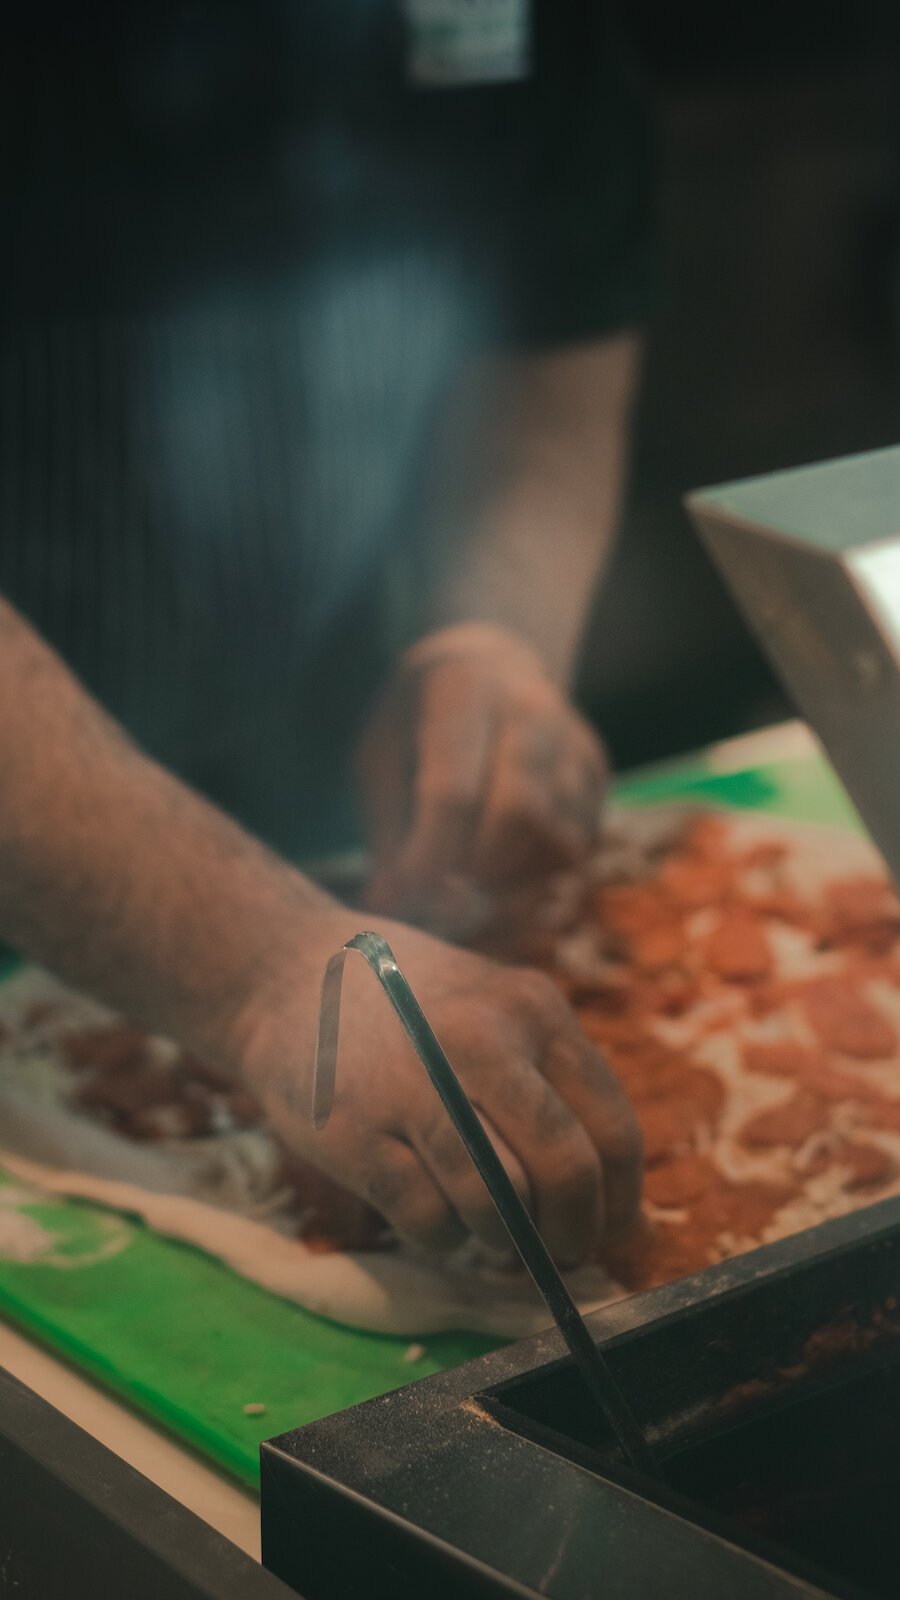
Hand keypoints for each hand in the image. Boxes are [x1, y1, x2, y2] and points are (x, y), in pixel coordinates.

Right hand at [236, 908, 641, 1266]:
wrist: (284, 974)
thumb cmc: (406, 1002)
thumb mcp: (491, 1005)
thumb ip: (544, 1076)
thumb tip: (603, 1192)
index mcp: (533, 1010)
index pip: (611, 1128)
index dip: (619, 1199)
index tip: (611, 1229)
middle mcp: (482, 1042)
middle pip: (564, 1172)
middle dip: (571, 1231)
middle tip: (561, 1252)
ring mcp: (414, 1087)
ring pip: (497, 1205)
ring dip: (502, 1239)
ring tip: (490, 1234)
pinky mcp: (355, 1132)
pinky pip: (427, 1221)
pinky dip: (442, 1238)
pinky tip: (434, 1217)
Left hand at [356, 624, 608, 929]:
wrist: (484, 669)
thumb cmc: (415, 724)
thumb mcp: (379, 760)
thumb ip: (386, 832)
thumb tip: (388, 910)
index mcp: (462, 691)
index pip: (452, 790)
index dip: (429, 855)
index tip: (407, 893)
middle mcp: (530, 707)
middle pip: (519, 813)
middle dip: (476, 867)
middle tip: (442, 887)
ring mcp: (572, 738)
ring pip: (557, 836)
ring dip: (509, 878)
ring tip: (468, 875)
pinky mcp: (596, 770)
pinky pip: (579, 845)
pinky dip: (539, 873)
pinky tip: (503, 861)